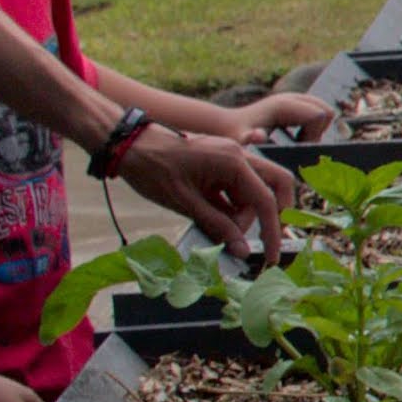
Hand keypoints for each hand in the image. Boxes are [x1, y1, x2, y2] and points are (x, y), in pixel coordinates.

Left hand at [114, 121, 291, 254]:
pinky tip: (213, 217)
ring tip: (219, 228)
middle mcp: (238, 156)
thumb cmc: (152, 169)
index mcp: (233, 161)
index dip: (271, 231)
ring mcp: (230, 157)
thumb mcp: (185, 203)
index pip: (265, 200)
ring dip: (244, 212)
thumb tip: (242, 251)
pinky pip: (236, 187)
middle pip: (275, 185)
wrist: (126, 145)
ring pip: (254, 189)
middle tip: (258, 237)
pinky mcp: (219, 163)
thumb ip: (218, 226)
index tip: (270, 256)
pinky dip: (230, 205)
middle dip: (271, 213)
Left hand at [244, 90, 344, 140]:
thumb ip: (250, 139)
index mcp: (284, 104)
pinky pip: (318, 113)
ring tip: (297, 142)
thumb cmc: (234, 136)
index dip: (314, 135)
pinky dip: (314, 127)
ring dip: (317, 130)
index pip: (320, 115)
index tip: (296, 147)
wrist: (225, 125)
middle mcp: (292, 97)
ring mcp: (294, 98)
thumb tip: (258, 136)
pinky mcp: (295, 103)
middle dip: (319, 132)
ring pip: (325, 112)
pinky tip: (295, 137)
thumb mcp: (241, 140)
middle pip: (327, 111)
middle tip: (299, 145)